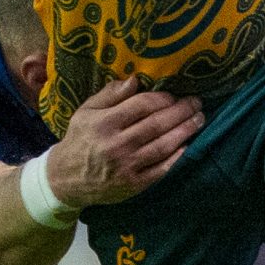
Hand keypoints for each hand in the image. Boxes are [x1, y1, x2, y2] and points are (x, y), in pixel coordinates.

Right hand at [45, 78, 203, 207]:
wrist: (65, 179)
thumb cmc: (79, 139)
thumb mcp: (86, 112)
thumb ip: (110, 94)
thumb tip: (136, 79)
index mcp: (104, 123)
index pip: (142, 105)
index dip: (162, 98)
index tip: (174, 95)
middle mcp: (117, 144)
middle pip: (157, 124)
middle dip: (181, 112)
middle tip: (197, 103)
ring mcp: (127, 166)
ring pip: (163, 145)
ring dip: (185, 131)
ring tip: (199, 120)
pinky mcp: (134, 184)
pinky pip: (161, 169)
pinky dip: (176, 157)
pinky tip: (187, 145)